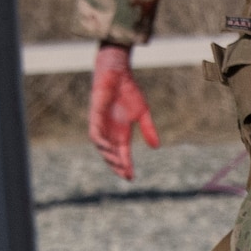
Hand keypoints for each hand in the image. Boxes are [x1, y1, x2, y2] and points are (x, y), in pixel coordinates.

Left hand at [89, 43, 159, 179]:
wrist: (118, 73)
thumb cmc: (129, 91)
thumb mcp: (143, 113)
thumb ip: (148, 130)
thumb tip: (156, 147)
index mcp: (121, 132)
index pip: (122, 153)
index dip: (126, 165)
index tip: (132, 178)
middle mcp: (110, 131)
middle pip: (111, 154)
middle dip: (117, 165)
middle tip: (125, 175)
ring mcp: (101, 124)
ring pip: (101, 146)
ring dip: (108, 156)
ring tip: (117, 165)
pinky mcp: (95, 115)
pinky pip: (94, 133)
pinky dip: (100, 142)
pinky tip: (106, 149)